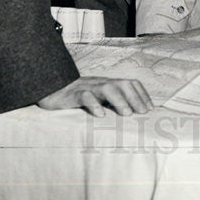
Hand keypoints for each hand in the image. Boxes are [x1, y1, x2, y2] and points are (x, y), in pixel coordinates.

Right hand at [37, 76, 152, 117]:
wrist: (50, 88)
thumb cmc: (78, 96)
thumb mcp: (97, 98)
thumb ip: (111, 103)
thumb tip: (131, 115)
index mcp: (108, 84)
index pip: (130, 83)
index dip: (141, 94)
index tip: (150, 108)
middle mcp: (100, 84)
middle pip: (122, 84)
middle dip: (135, 97)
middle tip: (143, 112)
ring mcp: (87, 88)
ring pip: (106, 88)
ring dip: (119, 100)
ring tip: (126, 113)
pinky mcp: (72, 95)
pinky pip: (84, 96)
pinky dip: (93, 104)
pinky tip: (100, 114)